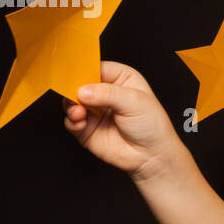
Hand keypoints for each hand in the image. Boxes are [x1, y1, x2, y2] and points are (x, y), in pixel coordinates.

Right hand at [63, 61, 181, 180]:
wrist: (152, 156)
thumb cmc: (152, 126)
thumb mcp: (135, 102)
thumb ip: (108, 94)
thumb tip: (83, 90)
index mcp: (120, 78)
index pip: (96, 66)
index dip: (84, 70)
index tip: (75, 74)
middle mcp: (105, 92)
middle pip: (79, 83)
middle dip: (73, 88)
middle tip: (74, 94)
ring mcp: (94, 110)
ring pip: (71, 101)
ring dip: (71, 105)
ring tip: (79, 111)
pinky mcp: (86, 127)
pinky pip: (71, 120)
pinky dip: (72, 120)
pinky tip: (80, 121)